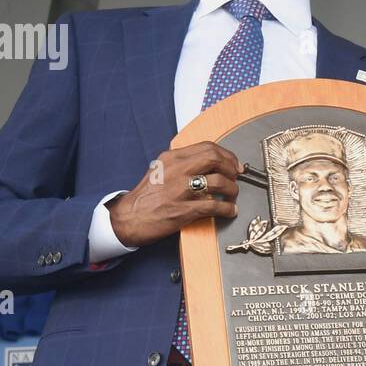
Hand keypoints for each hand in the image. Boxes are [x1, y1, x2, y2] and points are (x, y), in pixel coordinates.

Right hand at [108, 141, 240, 246]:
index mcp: (172, 158)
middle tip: (237, 176)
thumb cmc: (145, 197)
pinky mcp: (184, 210)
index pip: (207, 147)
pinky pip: (215, 206)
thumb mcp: (160, 170)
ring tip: (233, 196)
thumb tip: (209, 164)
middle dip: (232, 168)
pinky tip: (230, 211)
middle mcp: (177, 170)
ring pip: (219, 181)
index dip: (226, 154)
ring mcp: (180, 190)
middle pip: (215, 159)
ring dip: (232, 189)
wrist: (128, 218)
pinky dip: (228, 209)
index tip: (234, 163)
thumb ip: (182, 164)